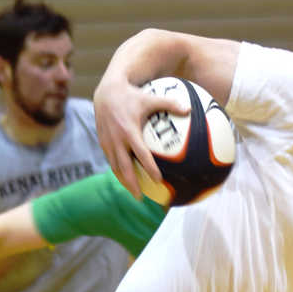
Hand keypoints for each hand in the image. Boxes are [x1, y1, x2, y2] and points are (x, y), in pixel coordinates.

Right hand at [93, 75, 187, 197]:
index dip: (149, 168)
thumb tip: (189, 109)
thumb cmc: (132, 95)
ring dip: (124, 182)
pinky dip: (118, 172)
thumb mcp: (151, 98)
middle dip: (132, 184)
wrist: (106, 92)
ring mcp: (108, 143)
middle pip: (124, 168)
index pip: (141, 155)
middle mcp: (117, 140)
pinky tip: (127, 179)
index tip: (158, 180)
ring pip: (115, 168)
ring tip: (134, 193)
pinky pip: (111, 161)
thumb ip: (170, 104)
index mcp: (129, 131)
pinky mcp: (103, 143)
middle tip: (141, 198)